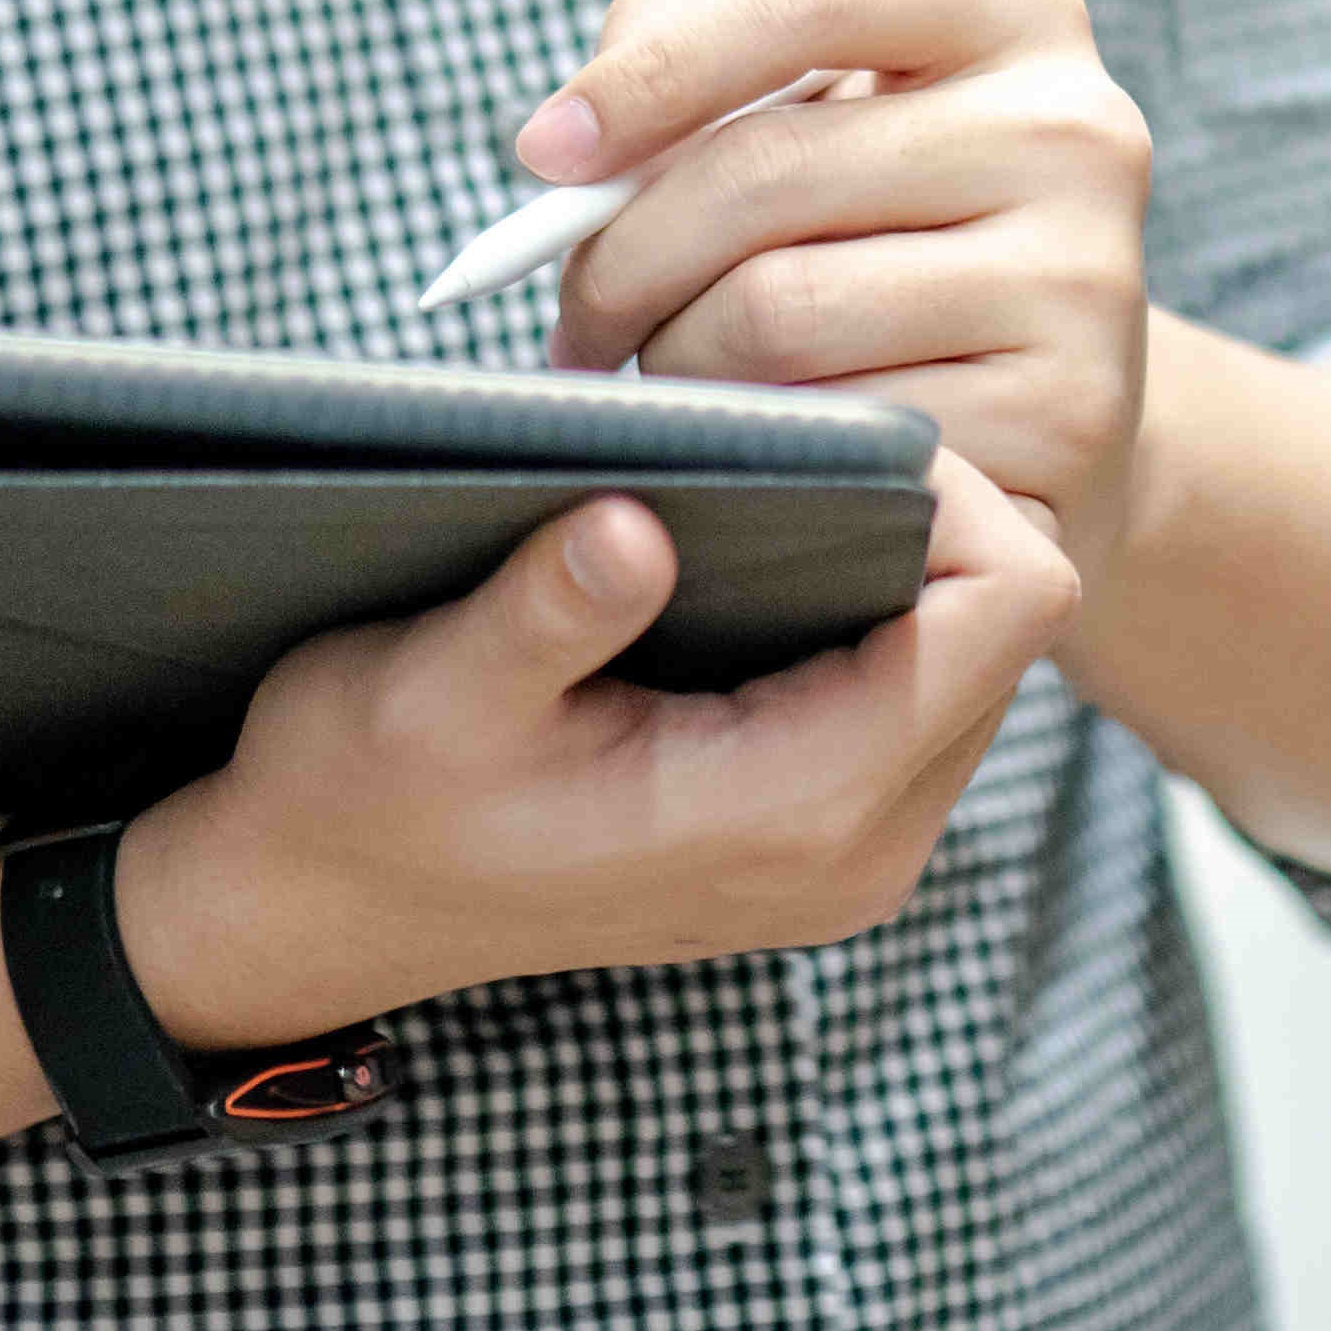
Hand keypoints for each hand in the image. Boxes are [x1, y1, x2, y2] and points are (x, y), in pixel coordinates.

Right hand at [116, 462, 1074, 1046]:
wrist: (318, 905)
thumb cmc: (360, 793)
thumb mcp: (425, 689)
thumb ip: (541, 612)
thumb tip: (632, 528)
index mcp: (794, 810)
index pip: (1010, 605)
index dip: (954, 488)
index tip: (828, 425)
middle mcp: (859, 848)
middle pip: (1013, 622)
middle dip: (935, 515)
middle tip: (799, 438)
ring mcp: (850, 852)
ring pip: (978, 652)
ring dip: (908, 563)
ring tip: (779, 492)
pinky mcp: (823, 834)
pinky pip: (920, 691)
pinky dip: (874, 613)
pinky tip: (768, 561)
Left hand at [528, 0, 1158, 575]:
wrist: (1058, 395)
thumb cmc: (896, 225)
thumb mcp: (827, 105)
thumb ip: (694, 52)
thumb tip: (569, 132)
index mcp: (1015, 8)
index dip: (647, 74)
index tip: (542, 152)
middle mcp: (1077, 127)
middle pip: (765, 170)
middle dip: (621, 256)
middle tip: (575, 319)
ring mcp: (1085, 276)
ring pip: (779, 313)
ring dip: (674, 361)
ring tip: (666, 378)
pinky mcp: (1067, 417)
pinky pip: (834, 433)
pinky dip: (762, 448)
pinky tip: (758, 447)